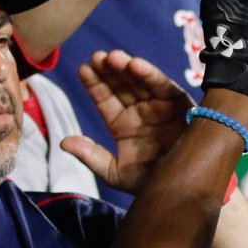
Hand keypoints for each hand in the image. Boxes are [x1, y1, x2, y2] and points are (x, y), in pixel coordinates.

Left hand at [61, 50, 193, 192]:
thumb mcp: (115, 173)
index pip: (105, 99)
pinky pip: (163, 86)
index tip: (83, 69)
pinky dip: (150, 74)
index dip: (94, 84)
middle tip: (96, 57)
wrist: (183, 190)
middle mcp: (140, 112)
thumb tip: (64, 142)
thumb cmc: (150, 183)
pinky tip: (134, 65)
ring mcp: (159, 106)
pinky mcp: (179, 105)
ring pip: (140, 81)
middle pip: (121, 85)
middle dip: (109, 70)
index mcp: (123, 125)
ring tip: (112, 57)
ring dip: (126, 67)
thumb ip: (91, 156)